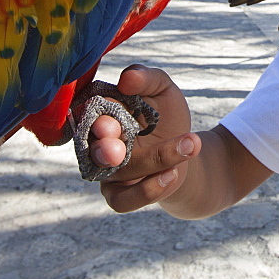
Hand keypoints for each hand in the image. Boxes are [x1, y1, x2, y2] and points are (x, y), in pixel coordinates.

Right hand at [90, 65, 201, 211]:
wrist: (184, 149)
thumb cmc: (166, 115)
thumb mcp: (163, 90)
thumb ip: (147, 78)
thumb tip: (127, 78)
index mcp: (100, 111)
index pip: (90, 111)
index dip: (98, 115)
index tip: (112, 116)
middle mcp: (96, 141)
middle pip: (93, 145)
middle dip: (106, 145)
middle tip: (117, 147)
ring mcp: (105, 170)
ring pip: (116, 171)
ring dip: (150, 160)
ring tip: (188, 145)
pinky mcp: (118, 194)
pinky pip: (122, 200)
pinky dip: (146, 191)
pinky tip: (173, 174)